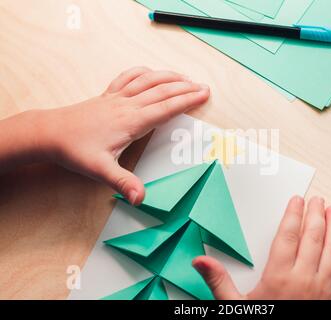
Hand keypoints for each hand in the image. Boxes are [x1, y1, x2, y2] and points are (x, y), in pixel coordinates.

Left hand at [35, 67, 209, 204]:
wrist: (49, 133)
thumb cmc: (74, 150)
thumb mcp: (100, 170)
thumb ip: (123, 182)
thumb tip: (141, 198)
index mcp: (130, 121)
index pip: (165, 108)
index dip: (186, 101)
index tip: (203, 95)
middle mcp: (126, 105)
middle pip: (162, 91)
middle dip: (185, 88)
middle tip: (204, 87)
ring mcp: (116, 98)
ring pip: (148, 81)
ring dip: (169, 77)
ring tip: (185, 77)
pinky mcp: (107, 96)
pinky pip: (129, 78)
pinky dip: (143, 72)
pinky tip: (150, 72)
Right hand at [193, 196, 330, 299]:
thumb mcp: (235, 306)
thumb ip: (218, 281)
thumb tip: (200, 261)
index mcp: (279, 277)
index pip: (288, 235)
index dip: (293, 214)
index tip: (297, 200)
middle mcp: (304, 279)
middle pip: (314, 237)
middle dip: (316, 214)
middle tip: (317, 199)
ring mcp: (324, 289)